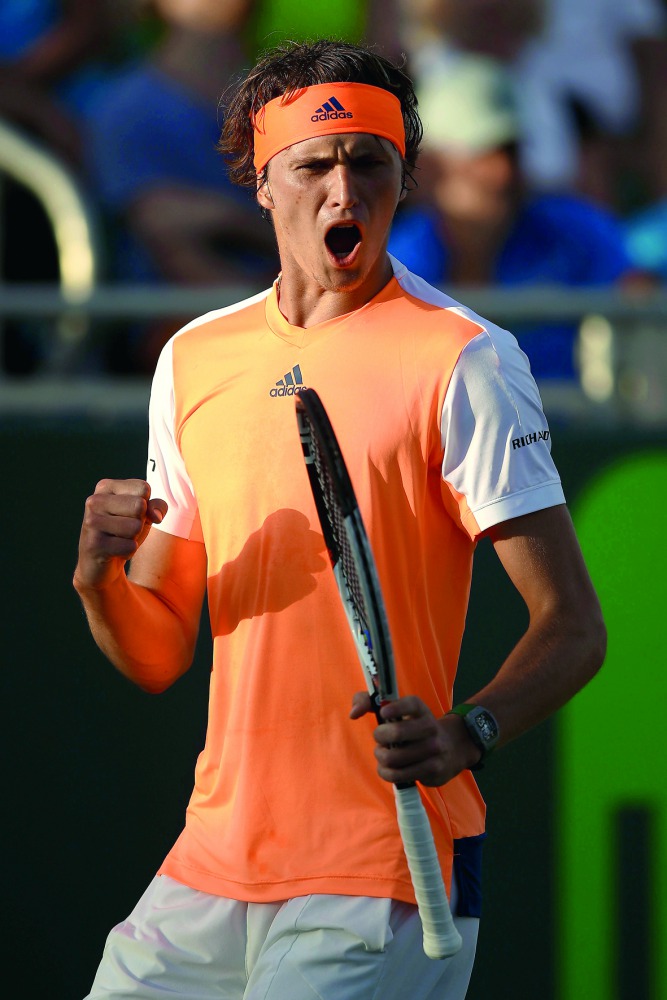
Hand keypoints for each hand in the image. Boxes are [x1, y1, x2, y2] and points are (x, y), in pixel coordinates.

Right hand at [73, 479, 167, 590]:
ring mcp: (91, 522)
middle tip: (125, 529)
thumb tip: (156, 515)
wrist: (100, 563)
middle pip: (140, 505)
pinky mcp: (93, 545)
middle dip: (140, 522)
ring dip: (133, 537)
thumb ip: (157, 506)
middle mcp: (95, 501)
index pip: (143, 488)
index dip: (146, 505)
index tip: (131, 514)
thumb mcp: (144, 514)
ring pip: (136, 527)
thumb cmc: (124, 531)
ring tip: (119, 539)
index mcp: (105, 487)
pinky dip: (128, 552)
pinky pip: (130, 546)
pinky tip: (114, 551)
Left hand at [350, 692, 481, 785]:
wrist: (450, 749)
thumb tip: (353, 714)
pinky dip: (386, 772)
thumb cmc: (412, 728)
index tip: (383, 713)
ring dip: (381, 756)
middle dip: (380, 736)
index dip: (394, 707)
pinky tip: (387, 768)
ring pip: (394, 757)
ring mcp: (433, 749)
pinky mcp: (433, 769)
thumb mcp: (396, 710)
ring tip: (382, 754)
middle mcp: (430, 726)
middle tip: (379, 739)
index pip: (410, 704)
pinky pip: (398, 774)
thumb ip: (368, 702)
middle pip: (397, 732)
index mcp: (420, 709)